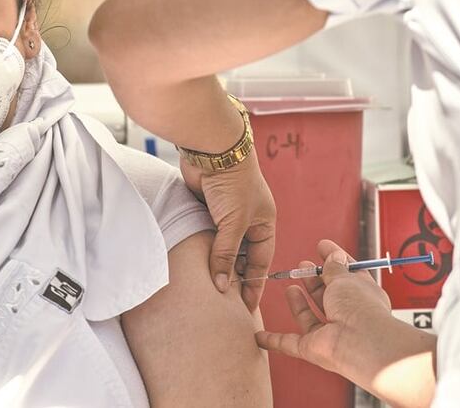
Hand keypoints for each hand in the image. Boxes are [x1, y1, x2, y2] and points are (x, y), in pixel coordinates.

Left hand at [181, 152, 275, 311]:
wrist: (213, 150)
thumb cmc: (233, 183)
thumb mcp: (233, 224)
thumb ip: (225, 255)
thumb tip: (221, 286)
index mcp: (264, 223)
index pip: (260, 262)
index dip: (253, 284)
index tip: (246, 308)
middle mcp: (248, 220)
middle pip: (241, 256)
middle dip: (234, 277)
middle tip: (225, 304)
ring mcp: (227, 214)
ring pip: (222, 247)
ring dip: (216, 263)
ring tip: (208, 289)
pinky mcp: (208, 209)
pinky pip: (207, 236)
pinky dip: (203, 249)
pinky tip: (196, 264)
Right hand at [255, 240, 435, 405]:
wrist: (361, 342)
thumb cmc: (360, 308)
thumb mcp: (345, 277)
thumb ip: (335, 266)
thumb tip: (334, 255)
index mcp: (361, 295)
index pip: (347, 273)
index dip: (334, 258)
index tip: (322, 246)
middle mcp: (347, 316)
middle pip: (327, 296)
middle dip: (314, 280)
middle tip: (303, 265)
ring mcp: (330, 333)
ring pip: (310, 317)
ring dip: (299, 303)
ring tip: (291, 286)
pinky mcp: (313, 348)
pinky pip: (290, 344)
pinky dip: (275, 341)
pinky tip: (262, 336)